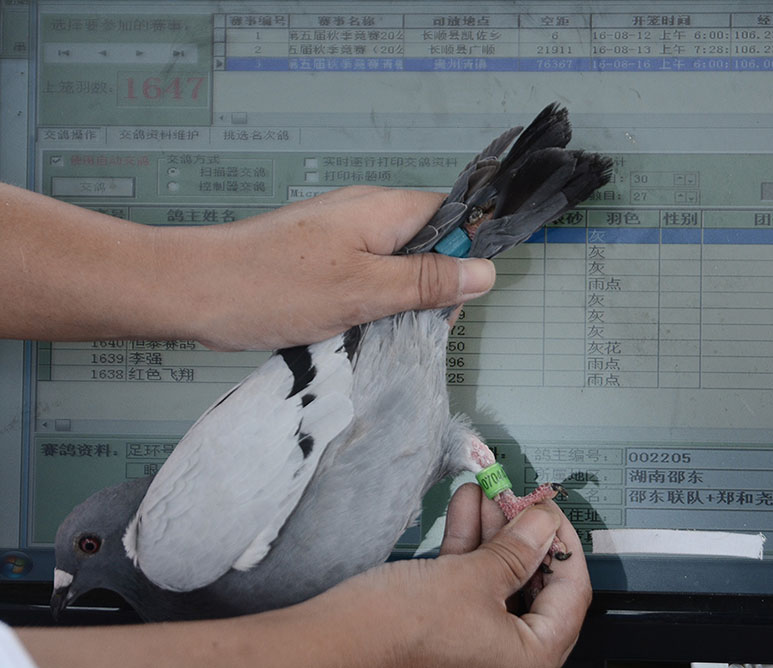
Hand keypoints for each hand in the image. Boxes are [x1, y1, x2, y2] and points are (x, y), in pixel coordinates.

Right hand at [16, 485, 588, 667]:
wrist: (328, 645)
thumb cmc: (398, 628)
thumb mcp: (472, 578)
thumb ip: (517, 549)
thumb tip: (543, 523)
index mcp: (529, 659)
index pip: (571, 593)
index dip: (565, 543)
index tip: (553, 508)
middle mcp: (505, 657)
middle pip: (535, 584)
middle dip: (524, 532)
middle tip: (520, 494)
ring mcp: (473, 642)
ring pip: (500, 577)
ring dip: (494, 531)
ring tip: (488, 489)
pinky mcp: (443, 628)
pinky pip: (470, 581)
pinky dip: (469, 545)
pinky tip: (465, 506)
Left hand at [174, 186, 495, 349]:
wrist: (195, 290)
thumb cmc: (274, 286)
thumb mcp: (364, 291)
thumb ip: (426, 282)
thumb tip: (483, 272)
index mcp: (383, 210)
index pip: (450, 216)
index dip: (465, 253)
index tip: (457, 297)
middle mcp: (365, 213)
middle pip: (425, 244)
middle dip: (430, 287)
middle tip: (413, 325)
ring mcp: (340, 235)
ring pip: (394, 265)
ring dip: (397, 300)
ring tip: (379, 329)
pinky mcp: (319, 257)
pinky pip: (365, 276)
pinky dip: (368, 303)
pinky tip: (354, 327)